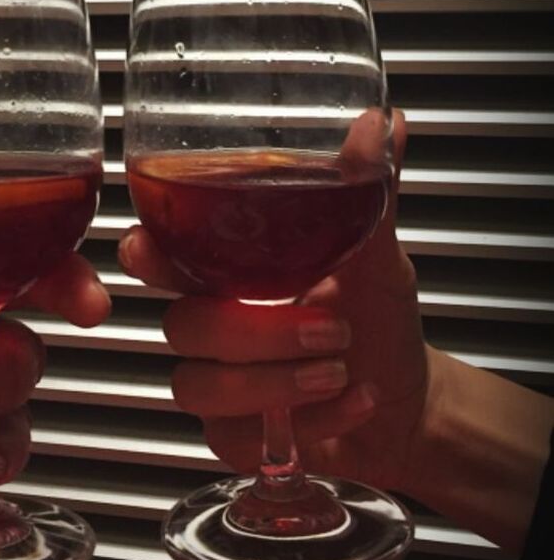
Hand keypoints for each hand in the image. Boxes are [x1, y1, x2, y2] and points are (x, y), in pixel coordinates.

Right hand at [119, 112, 429, 493]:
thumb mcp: (377, 251)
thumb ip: (369, 190)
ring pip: (199, 384)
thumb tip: (383, 124)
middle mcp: (214, 321)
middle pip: (183, 324)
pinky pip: (240, 433)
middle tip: (331, 327)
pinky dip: (309, 418)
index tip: (148, 249)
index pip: (162, 254)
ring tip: (341, 365)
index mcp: (229, 268)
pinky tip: (354, 398)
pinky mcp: (233, 435)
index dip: (147, 254)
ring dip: (277, 378)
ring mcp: (218, 380)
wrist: (410, 398)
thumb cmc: (378, 315)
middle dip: (256, 330)